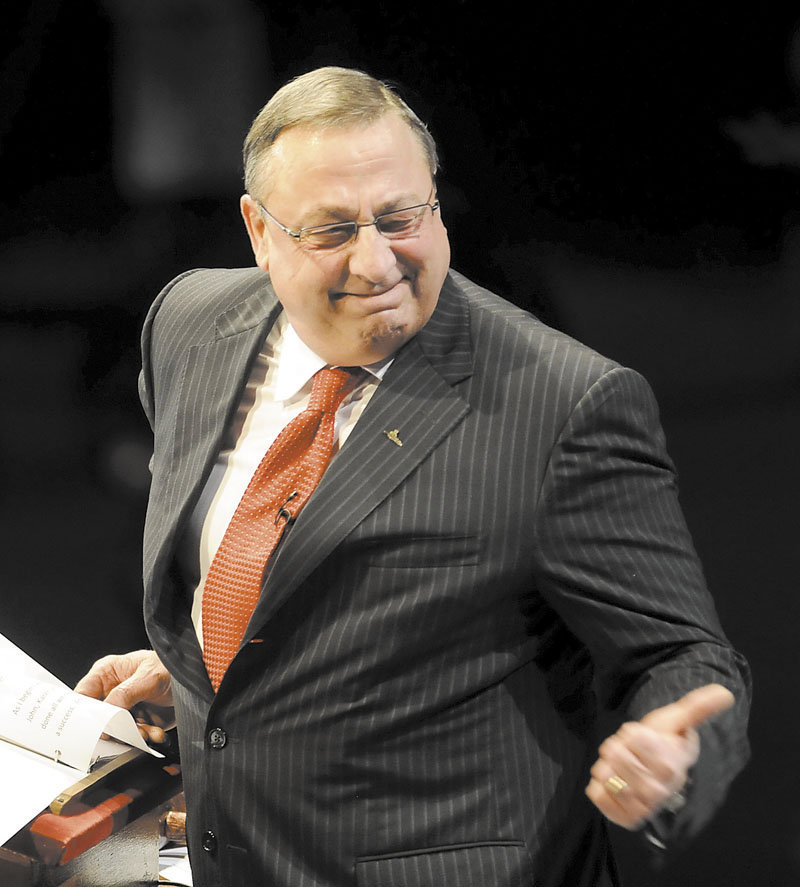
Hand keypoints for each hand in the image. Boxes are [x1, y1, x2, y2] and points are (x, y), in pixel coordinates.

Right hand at [74, 650, 173, 744]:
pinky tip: (156, 732)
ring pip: (116, 731)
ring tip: (148, 731)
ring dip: (133, 735)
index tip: (95, 726)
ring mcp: (124, 708)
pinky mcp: (137, 721)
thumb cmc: (171, 666)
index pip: (83, 696)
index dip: (84, 713)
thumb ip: (125, 693)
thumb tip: (105, 715)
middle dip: (114, 728)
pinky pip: (133, 736)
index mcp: (107, 673)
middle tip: (128, 730)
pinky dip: (145, 738)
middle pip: (98, 718)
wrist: (194, 680)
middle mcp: (112, 691)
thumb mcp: (148, 676)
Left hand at [585, 683, 734, 828]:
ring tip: (623, 767)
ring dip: (607, 765)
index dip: (633, 732)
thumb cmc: (667, 743)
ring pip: (604, 773)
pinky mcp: (623, 817)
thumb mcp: (678, 722)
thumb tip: (725, 693)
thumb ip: (698, 707)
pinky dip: (599, 783)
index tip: (644, 738)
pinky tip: (615, 782)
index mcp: (669, 767)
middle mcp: (657, 792)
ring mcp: (640, 807)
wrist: (659, 776)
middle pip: (615, 754)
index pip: (633, 736)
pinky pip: (595, 793)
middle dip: (618, 746)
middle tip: (631, 752)